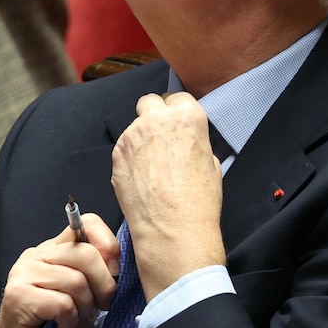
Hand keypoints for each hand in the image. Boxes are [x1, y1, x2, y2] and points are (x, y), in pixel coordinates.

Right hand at [0, 213, 120, 327]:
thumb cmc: (55, 324)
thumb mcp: (82, 293)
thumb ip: (95, 271)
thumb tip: (115, 263)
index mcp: (53, 248)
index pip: (87, 223)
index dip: (108, 244)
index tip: (115, 271)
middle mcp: (35, 254)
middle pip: (86, 254)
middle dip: (103, 285)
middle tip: (101, 306)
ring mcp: (23, 273)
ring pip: (76, 281)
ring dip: (84, 309)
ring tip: (74, 321)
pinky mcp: (17, 296)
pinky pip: (62, 303)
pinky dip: (69, 321)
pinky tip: (61, 327)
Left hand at [111, 92, 224, 299]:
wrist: (173, 230)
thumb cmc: (199, 201)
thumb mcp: (211, 163)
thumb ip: (196, 143)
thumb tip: (187, 144)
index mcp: (187, 116)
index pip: (178, 97)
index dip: (176, 112)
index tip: (176, 124)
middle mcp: (157, 119)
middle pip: (150, 102)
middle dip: (153, 115)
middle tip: (159, 137)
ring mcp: (133, 135)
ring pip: (134, 126)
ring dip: (140, 139)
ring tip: (151, 166)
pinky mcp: (116, 154)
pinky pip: (123, 148)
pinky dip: (129, 157)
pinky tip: (140, 178)